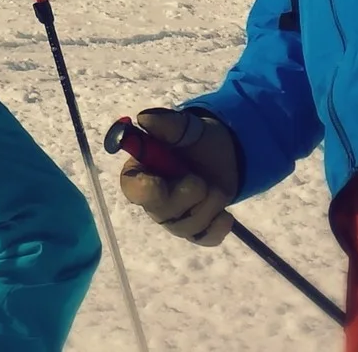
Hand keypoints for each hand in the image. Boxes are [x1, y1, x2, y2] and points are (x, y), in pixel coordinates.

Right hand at [115, 108, 239, 246]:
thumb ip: (166, 123)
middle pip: (162, 212)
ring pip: (187, 226)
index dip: (143, 188)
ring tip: (215, 187)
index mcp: (142, 173)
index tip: (158, 182)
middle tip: (199, 179)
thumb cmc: (195, 140)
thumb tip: (146, 118)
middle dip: (187, 194)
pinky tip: (225, 215)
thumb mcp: (184, 127)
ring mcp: (174, 219)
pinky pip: (205, 238)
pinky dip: (218, 227)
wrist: (223, 154)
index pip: (132, 188)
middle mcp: (153, 201)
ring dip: (209, 204)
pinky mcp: (196, 231)